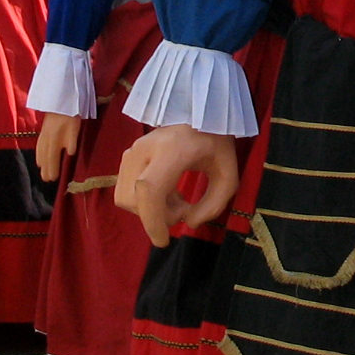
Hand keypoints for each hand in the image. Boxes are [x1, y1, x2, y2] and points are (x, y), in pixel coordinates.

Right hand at [32, 108, 82, 184]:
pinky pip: (39, 145)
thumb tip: (70, 153)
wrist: (60, 98)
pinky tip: (39, 155)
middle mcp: (47, 138)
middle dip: (46, 168)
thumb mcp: (75, 126)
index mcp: (55, 139)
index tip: (53, 179)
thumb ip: (72, 140)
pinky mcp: (43, 130)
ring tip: (41, 170)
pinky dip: (38, 153)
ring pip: (40, 151)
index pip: (52, 157)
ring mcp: (44, 134)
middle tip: (46, 179)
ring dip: (41, 161)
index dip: (52, 168)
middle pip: (45, 156)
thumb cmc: (70, 112)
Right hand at [113, 125, 238, 246]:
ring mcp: (133, 150)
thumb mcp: (228, 175)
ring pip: (126, 198)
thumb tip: (188, 223)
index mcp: (172, 149)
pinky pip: (126, 191)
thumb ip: (213, 204)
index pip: (149, 189)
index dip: (152, 220)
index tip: (164, 240)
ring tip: (177, 199)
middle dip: (157, 216)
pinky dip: (145, 202)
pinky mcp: (128, 156)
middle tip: (185, 209)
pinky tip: (168, 192)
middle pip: (134, 199)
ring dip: (151, 210)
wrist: (200, 113)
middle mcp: (145, 148)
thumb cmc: (216, 143)